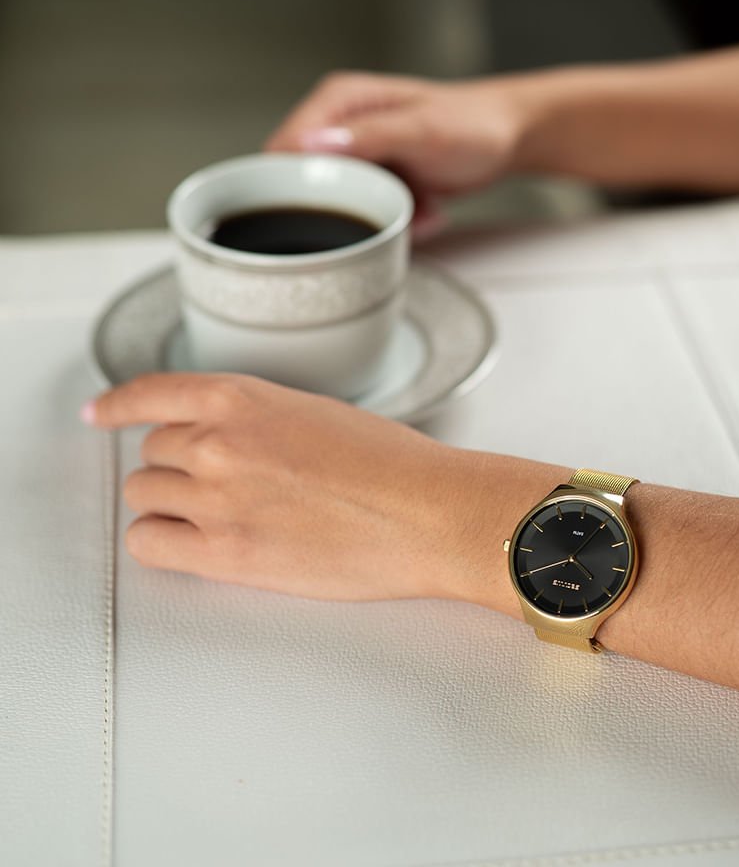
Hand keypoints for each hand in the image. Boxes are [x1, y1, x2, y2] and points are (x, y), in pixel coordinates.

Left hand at [83, 372, 568, 609]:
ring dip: (172, 502)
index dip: (119, 404)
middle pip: (152, 451)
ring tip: (220, 514)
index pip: (152, 392)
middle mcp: (218, 442)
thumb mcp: (316, 413)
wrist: (427, 513)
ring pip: (145, 495)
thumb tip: (221, 439)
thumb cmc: (393, 465)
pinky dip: (161, 541)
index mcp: (243, 397)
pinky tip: (192, 542)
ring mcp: (216, 499)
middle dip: (179, 464)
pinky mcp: (224, 554)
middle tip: (221, 482)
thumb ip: (256, 419)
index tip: (101, 412)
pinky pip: (148, 544)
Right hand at [265, 71, 525, 227]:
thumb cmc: (474, 122)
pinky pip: (370, 213)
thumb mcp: (422, 130)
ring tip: (420, 206)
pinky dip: (399, 220)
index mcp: (338, 101)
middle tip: (389, 209)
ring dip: (379, 218)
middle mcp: (340, 126)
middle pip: (307, 184)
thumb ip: (369, 137)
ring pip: (341, 206)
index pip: (285, 146)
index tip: (324, 211)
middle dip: (347, 209)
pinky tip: (428, 209)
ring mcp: (358, 155)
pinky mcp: (376, 179)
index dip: (291, 184)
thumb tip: (311, 146)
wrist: (510, 136)